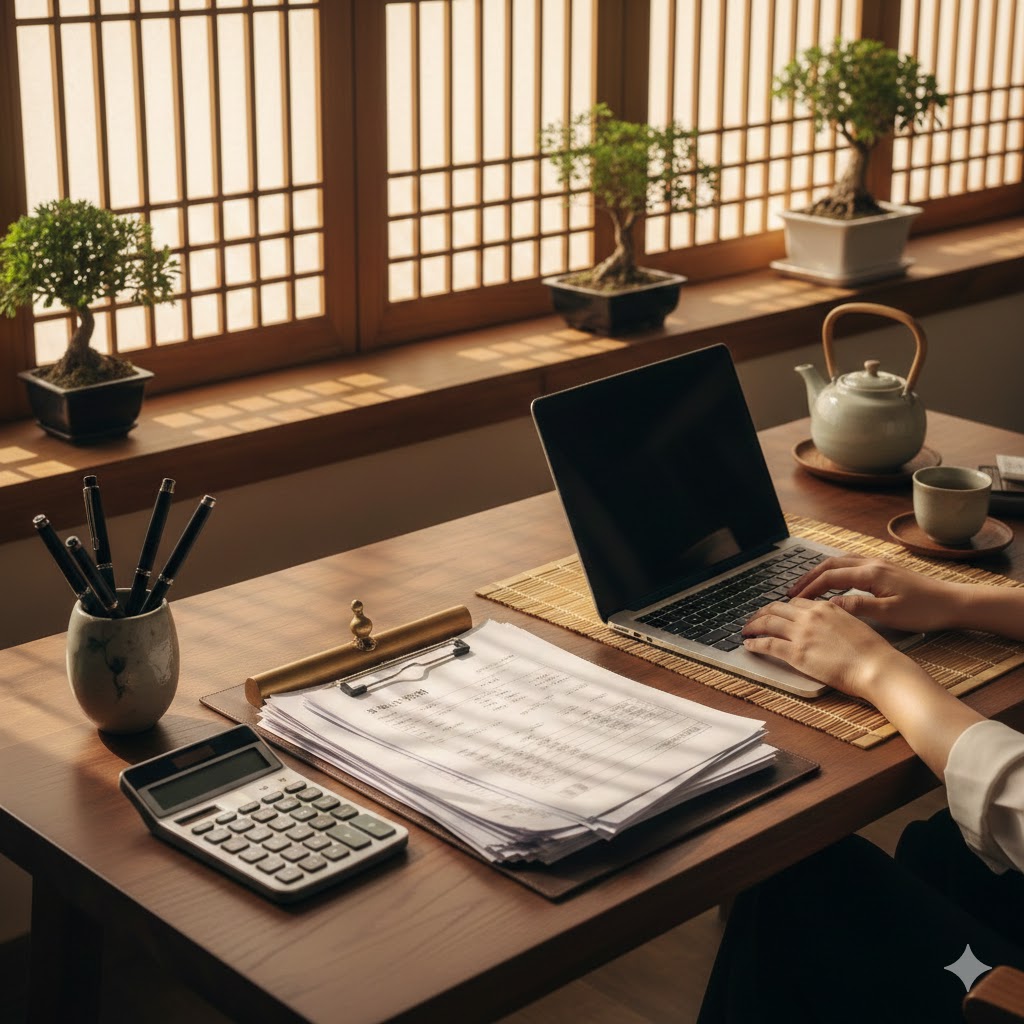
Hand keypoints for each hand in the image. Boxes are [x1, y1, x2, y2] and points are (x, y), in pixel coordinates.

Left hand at [742, 597, 927, 700]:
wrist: (877, 667)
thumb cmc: (872, 652)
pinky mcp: (796, 653)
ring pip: (767, 623)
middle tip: (754, 620)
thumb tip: (827, 626)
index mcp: (826, 607)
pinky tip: (749, 645)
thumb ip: (835, 620)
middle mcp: (810, 616)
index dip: (782, 608)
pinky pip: (767, 644)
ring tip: (746, 631)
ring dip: (753, 626)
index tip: (775, 613)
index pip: (795, 603)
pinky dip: (755, 643)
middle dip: (761, 613)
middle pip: (776, 609)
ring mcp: (802, 633)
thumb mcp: (853, 625)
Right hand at [787, 556, 968, 633]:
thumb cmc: (924, 610)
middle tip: (792, 592)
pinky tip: (833, 580)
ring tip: (806, 585)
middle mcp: (872, 563)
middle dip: (808, 577)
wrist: (953, 602)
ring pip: (840, 561)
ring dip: (820, 572)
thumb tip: (830, 604)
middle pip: (830, 564)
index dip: (809, 588)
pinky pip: (851, 563)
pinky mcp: (885, 568)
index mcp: (871, 573)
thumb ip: (858, 607)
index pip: (829, 577)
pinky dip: (835, 570)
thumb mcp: (890, 614)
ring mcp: (879, 564)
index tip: (794, 601)